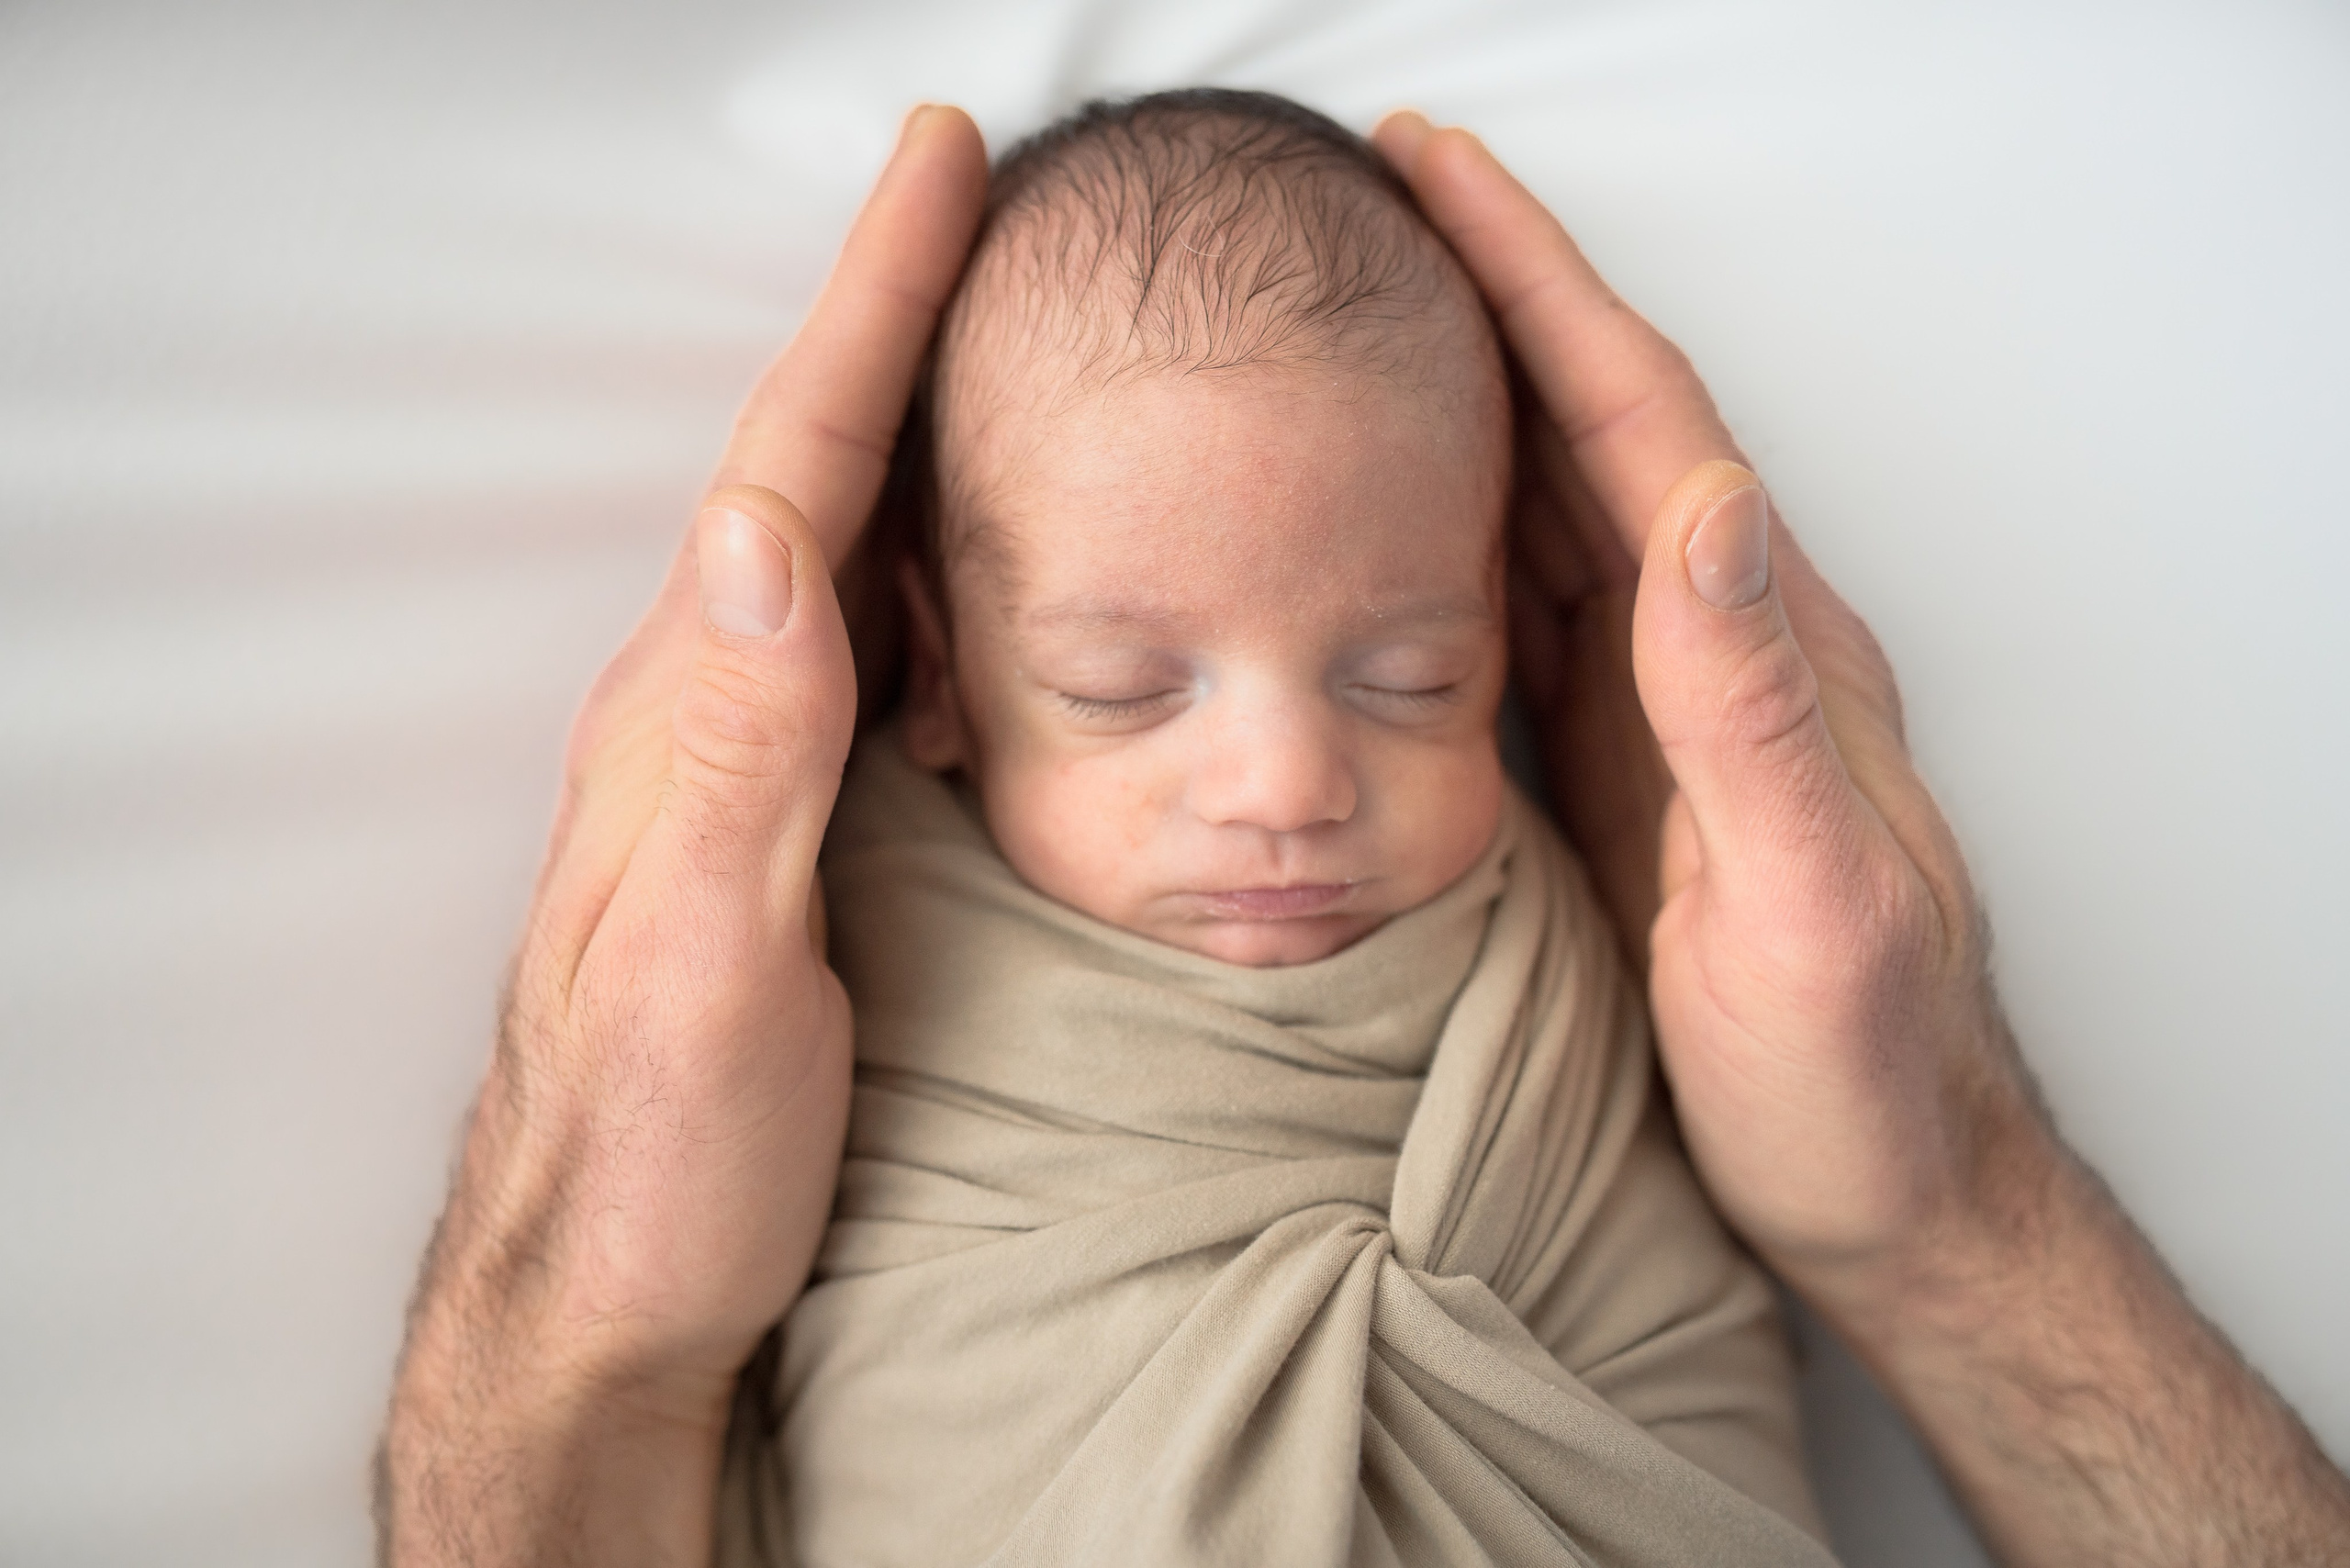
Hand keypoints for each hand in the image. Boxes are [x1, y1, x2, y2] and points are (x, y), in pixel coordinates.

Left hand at [379, 106, 986, 1565]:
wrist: (613, 1305)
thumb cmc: (651, 1162)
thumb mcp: (699, 964)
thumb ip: (733, 758)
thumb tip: (760, 539)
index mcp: (697, 723)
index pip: (795, 473)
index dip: (872, 312)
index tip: (945, 173)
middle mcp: (717, 722)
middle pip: (823, 479)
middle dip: (908, 330)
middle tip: (1001, 216)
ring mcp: (753, 776)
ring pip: (858, 564)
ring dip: (934, 443)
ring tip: (1021, 348)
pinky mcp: (798, 838)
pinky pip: (882, 665)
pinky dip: (955, 586)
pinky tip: (1005, 584)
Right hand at [1373, 110, 2027, 1296]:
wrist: (1889, 1193)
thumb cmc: (1862, 1075)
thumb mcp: (1814, 905)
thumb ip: (1753, 713)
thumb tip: (1703, 505)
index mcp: (1767, 653)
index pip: (1643, 424)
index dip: (1540, 289)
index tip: (1441, 178)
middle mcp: (1718, 654)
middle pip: (1590, 430)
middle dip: (1486, 300)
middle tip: (1371, 206)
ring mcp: (1667, 711)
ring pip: (1548, 507)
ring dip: (1462, 396)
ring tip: (1359, 317)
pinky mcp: (1618, 773)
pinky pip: (1524, 610)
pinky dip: (1452, 530)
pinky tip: (1392, 510)